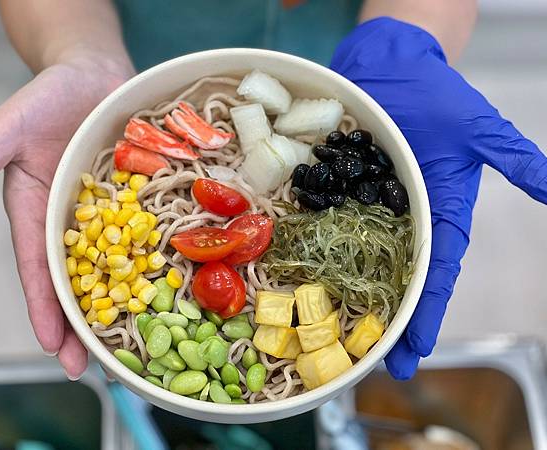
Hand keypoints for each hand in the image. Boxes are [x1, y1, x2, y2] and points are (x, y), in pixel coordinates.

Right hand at [0, 55, 132, 377]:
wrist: (95, 75)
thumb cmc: (48, 97)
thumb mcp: (9, 127)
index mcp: (36, 212)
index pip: (37, 270)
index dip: (44, 308)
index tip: (51, 346)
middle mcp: (71, 221)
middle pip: (77, 280)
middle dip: (82, 323)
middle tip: (92, 367)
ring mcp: (106, 214)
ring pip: (113, 267)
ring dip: (119, 305)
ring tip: (130, 345)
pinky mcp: (135, 201)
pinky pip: (146, 236)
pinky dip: (152, 263)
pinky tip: (166, 289)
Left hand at [330, 18, 546, 378]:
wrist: (392, 68)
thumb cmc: (437, 95)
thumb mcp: (478, 127)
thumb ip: (513, 158)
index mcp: (441, 213)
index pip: (436, 272)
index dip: (425, 310)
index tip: (416, 348)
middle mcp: (404, 219)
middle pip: (396, 278)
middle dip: (389, 320)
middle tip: (375, 365)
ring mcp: (369, 208)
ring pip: (361, 261)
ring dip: (352, 299)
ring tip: (341, 338)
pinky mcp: (340, 191)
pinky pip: (329, 226)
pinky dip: (320, 254)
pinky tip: (308, 281)